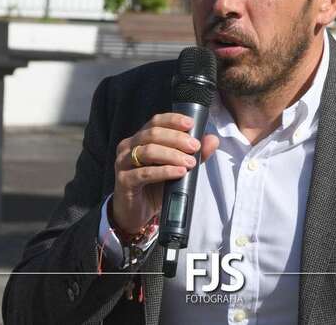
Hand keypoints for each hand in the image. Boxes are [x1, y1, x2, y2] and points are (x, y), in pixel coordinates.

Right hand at [111, 113, 218, 234]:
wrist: (137, 214)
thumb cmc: (155, 187)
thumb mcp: (176, 168)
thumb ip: (192, 153)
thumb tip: (212, 139)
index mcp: (140, 138)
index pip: (155, 121)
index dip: (173, 120)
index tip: (191, 124)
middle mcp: (128, 146)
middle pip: (153, 134)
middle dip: (177, 138)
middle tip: (195, 147)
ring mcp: (123, 163)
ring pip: (148, 151)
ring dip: (172, 154)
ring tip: (190, 162)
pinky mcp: (123, 180)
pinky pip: (145, 173)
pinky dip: (165, 171)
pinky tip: (179, 172)